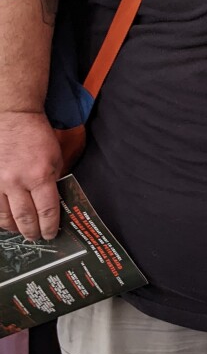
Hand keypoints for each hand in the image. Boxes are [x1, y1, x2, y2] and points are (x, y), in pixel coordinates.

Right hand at [0, 112, 62, 239]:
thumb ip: (53, 181)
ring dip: (14, 228)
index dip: (49, 226)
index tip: (51, 233)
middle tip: (36, 237)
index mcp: (40, 175)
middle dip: (32, 231)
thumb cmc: (36, 136)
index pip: (47, 211)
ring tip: (21, 231)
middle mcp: (17, 181)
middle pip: (25, 217)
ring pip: (4, 216)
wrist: (12, 117)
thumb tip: (52, 203)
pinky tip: (6, 220)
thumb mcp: (55, 158)